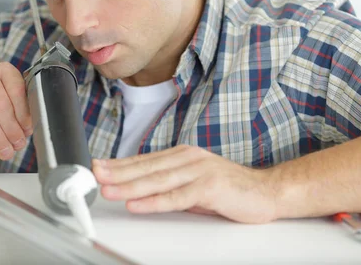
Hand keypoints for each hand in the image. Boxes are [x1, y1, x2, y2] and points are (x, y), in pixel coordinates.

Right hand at [0, 63, 32, 163]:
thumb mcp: (7, 104)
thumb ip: (18, 113)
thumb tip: (26, 130)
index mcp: (4, 70)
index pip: (17, 90)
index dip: (23, 113)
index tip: (27, 131)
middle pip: (1, 104)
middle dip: (11, 129)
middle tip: (17, 145)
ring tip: (4, 152)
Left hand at [92, 145, 277, 223]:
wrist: (266, 191)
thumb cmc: (228, 187)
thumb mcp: (193, 181)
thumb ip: (169, 183)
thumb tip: (138, 189)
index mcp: (182, 155)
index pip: (144, 160)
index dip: (119, 164)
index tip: (98, 166)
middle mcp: (188, 158)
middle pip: (146, 168)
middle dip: (117, 172)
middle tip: (94, 175)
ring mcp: (199, 171)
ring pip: (157, 180)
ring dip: (129, 186)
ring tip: (107, 189)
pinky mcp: (210, 187)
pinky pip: (177, 197)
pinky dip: (154, 201)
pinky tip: (136, 204)